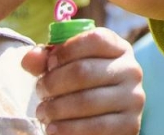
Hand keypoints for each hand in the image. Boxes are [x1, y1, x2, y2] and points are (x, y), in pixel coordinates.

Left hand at [22, 28, 144, 134]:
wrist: (103, 122)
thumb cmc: (82, 87)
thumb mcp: (66, 68)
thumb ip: (47, 59)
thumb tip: (29, 59)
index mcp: (119, 48)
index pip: (95, 39)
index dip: (66, 50)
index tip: (49, 64)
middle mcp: (131, 70)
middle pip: (84, 70)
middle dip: (53, 83)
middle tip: (40, 91)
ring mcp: (133, 98)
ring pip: (86, 101)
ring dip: (55, 109)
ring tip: (42, 113)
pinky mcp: (130, 125)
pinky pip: (93, 127)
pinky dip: (67, 129)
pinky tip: (53, 128)